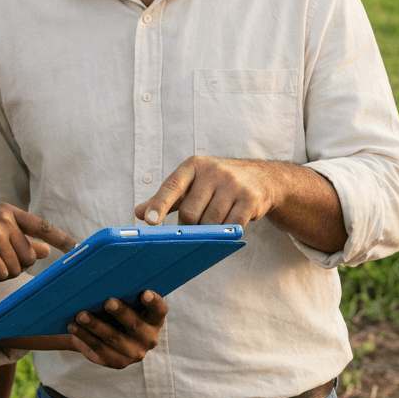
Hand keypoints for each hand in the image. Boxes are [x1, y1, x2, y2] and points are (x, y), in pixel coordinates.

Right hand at [0, 204, 75, 283]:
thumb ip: (16, 238)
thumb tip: (46, 251)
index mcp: (6, 211)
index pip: (41, 225)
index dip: (60, 238)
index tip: (76, 247)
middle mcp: (3, 218)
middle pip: (30, 257)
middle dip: (14, 267)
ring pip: (17, 269)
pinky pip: (1, 275)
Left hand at [66, 290, 167, 368]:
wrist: (105, 334)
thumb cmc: (117, 310)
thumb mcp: (125, 302)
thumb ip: (123, 292)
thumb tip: (104, 273)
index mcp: (155, 319)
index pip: (159, 310)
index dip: (154, 303)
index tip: (145, 294)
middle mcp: (148, 338)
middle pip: (135, 325)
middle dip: (121, 313)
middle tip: (108, 302)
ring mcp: (134, 353)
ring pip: (113, 338)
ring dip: (96, 325)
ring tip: (80, 315)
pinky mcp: (117, 362)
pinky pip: (99, 348)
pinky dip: (84, 336)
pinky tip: (74, 326)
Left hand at [135, 155, 278, 226]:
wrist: (259, 179)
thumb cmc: (216, 184)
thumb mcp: (190, 184)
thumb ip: (165, 198)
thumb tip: (139, 212)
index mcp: (193, 165)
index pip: (172, 186)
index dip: (159, 205)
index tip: (150, 222)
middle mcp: (213, 171)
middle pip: (190, 213)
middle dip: (190, 224)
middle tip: (196, 223)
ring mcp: (233, 184)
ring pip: (210, 222)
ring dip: (209, 229)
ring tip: (214, 220)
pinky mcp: (249, 199)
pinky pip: (231, 226)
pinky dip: (226, 231)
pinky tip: (230, 223)